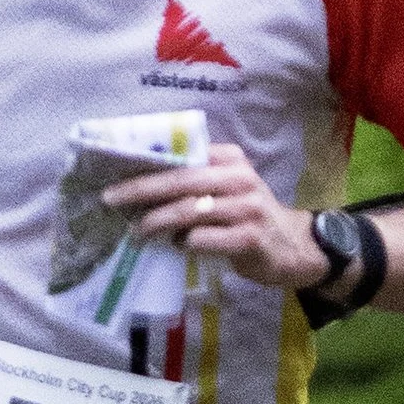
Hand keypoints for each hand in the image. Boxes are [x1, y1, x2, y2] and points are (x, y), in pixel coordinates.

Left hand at [102, 143, 331, 293]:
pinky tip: (180, 246)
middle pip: (181, 180)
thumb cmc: (246, 216)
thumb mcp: (226, 187)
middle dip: (141, 190)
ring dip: (156, 221)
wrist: (292, 246)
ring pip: (189, 211)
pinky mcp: (249, 239)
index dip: (147, 165)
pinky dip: (184, 243)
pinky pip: (203, 239)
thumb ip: (194, 181)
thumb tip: (138, 186)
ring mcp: (247, 208)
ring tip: (138, 231)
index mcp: (230, 159)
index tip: (115, 173)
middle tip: (111, 199)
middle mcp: (240, 179)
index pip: (182, 157)